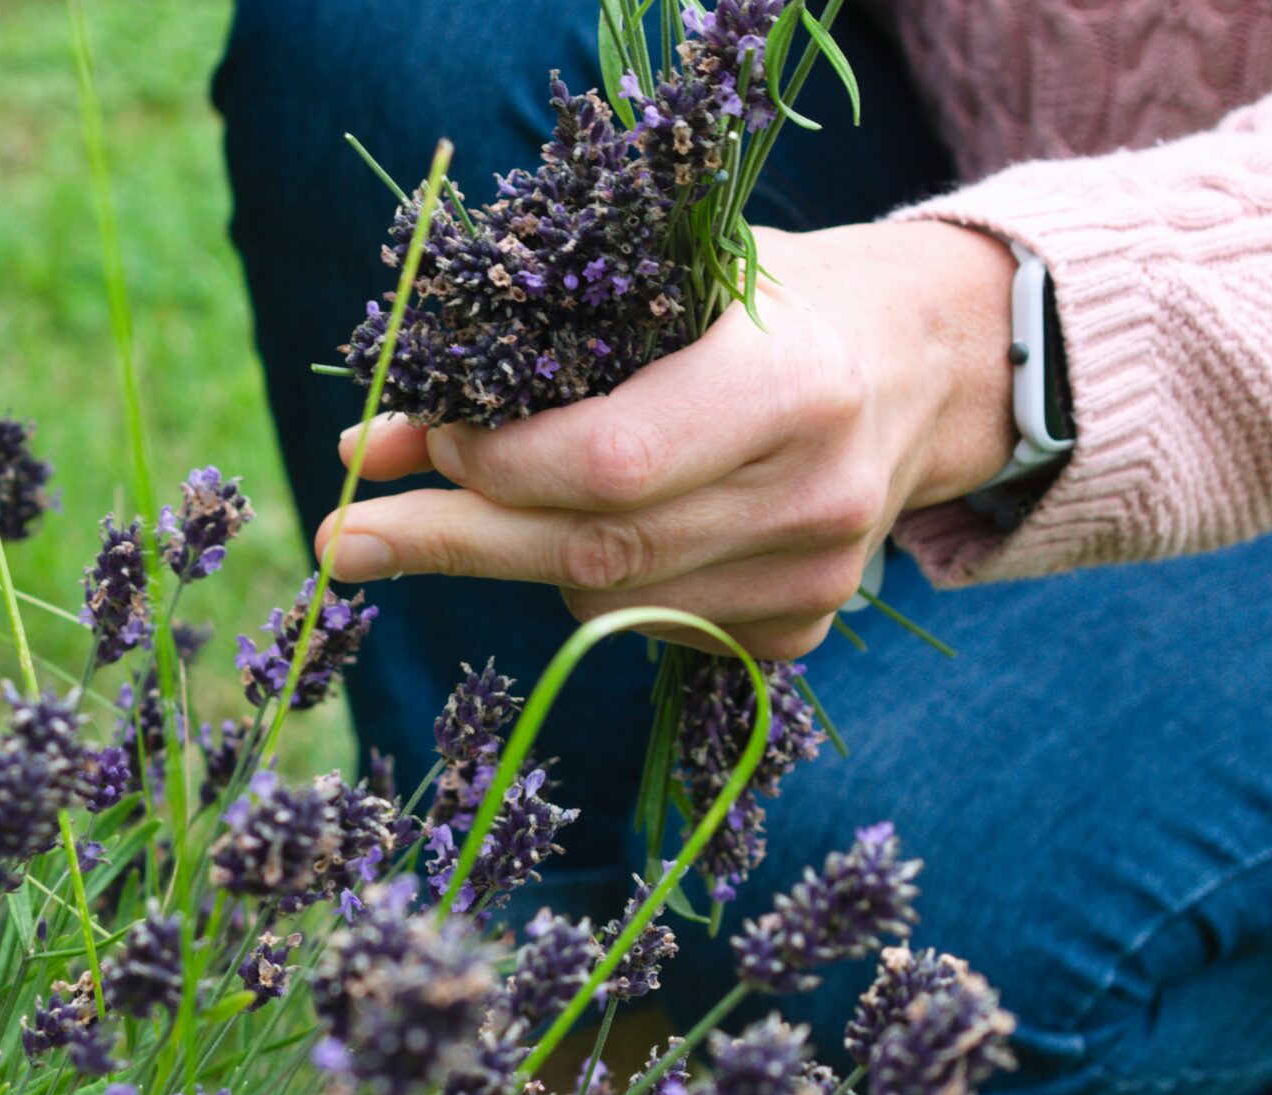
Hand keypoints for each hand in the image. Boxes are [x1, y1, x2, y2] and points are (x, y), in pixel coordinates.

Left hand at [317, 222, 1020, 658]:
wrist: (928, 360)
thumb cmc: (768, 303)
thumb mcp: (662, 288)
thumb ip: (523, 360)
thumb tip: (370, 448)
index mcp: (792, 386)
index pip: (607, 464)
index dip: (495, 466)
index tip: (421, 443)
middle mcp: (815, 495)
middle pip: (591, 551)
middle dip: (450, 540)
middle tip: (344, 540)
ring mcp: (815, 579)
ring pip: (604, 601)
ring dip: (526, 551)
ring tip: (516, 492)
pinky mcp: (800, 630)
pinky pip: (645, 626)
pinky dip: (597, 583)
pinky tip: (620, 525)